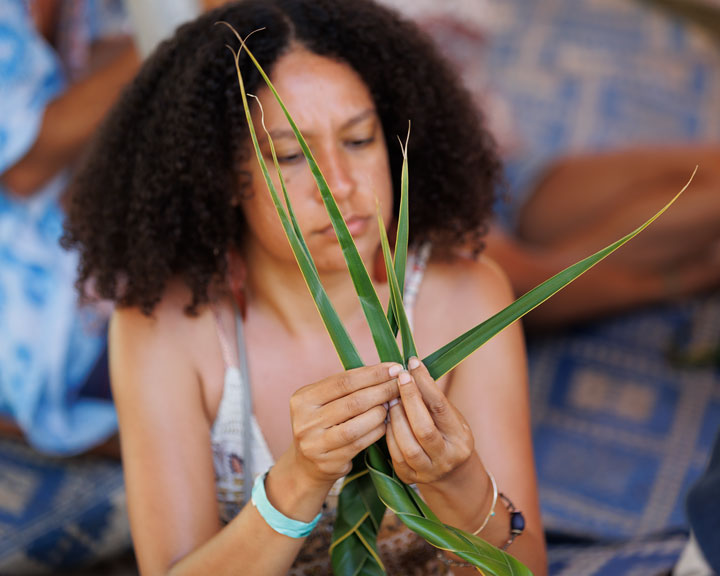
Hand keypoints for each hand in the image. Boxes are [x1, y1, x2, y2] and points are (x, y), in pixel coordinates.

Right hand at [289, 363, 400, 485]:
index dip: (372, 374)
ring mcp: (314, 444)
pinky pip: (359, 444)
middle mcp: (305, 421)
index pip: (343, 381)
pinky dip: (376, 431)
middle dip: (382, 390)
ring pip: (356, 425)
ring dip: (380, 412)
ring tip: (393, 404)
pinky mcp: (328, 462)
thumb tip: (388, 370)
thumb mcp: (324, 401)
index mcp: (302, 398)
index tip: (395, 368)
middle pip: (352, 402)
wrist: (306, 464)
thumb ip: (348, 387)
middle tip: (401, 385)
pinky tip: (386, 423)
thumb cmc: (324, 422)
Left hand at [386, 357, 474, 484]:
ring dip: (396, 418)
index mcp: (461, 438)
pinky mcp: (409, 478)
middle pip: (424, 429)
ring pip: (408, 446)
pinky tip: (386, 418)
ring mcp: (428, 471)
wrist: (451, 474)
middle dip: (409, 400)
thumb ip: (433, 399)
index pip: (441, 408)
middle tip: (399, 378)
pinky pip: (395, 455)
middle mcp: (447, 457)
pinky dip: (389, 434)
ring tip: (390, 398)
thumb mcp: (450, 417)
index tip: (413, 363)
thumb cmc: (447, 435)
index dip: (425, 384)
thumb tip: (412, 368)